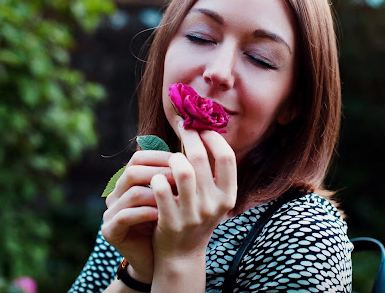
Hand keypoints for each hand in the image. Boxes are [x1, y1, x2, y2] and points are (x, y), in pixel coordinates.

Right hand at [101, 150, 173, 281]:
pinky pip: (125, 216)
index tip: (183, 161)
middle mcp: (116, 194)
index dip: (160, 157)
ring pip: (131, 192)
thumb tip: (193, 153)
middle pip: (133, 171)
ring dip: (157, 194)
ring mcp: (110, 212)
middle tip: (181, 179)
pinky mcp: (109, 231)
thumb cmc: (168, 224)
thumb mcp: (172, 197)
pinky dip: (146, 213)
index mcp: (128, 182)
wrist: (158, 260)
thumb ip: (174, 178)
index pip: (139, 158)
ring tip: (177, 198)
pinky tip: (162, 215)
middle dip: (159, 174)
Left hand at [150, 117, 237, 259]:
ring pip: (181, 171)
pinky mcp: (171, 222)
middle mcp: (214, 205)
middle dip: (189, 137)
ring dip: (173, 157)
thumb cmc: (195, 218)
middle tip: (182, 127)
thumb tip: (202, 131)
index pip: (227, 157)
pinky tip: (156, 178)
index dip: (213, 138)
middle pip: (201, 159)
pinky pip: (161, 190)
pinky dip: (157, 178)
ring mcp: (192, 214)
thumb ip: (209, 173)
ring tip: (170, 157)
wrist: (181, 256)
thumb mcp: (211, 199)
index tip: (202, 128)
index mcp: (228, 196)